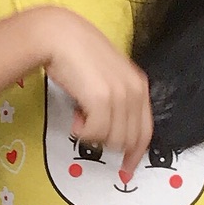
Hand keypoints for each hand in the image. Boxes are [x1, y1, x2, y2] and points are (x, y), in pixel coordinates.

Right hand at [31, 5, 153, 176]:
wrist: (58, 36)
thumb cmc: (75, 53)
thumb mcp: (105, 75)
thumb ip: (115, 96)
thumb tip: (110, 126)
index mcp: (139, 85)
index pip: (146, 130)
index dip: (136, 153)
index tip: (127, 167)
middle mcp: (135, 91)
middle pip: (129, 139)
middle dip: (107, 143)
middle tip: (86, 130)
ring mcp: (120, 96)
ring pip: (112, 139)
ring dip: (93, 135)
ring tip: (79, 116)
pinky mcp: (101, 99)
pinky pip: (95, 133)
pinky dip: (82, 131)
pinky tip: (75, 117)